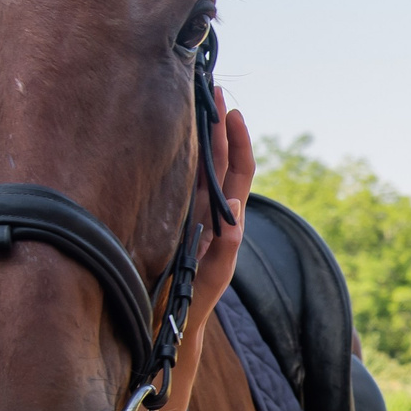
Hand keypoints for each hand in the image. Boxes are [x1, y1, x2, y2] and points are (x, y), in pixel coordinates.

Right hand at [190, 90, 253, 326]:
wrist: (172, 322)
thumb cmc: (194, 300)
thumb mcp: (213, 275)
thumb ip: (226, 245)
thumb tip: (235, 206)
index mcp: (224, 219)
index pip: (237, 172)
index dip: (238, 142)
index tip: (232, 112)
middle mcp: (211, 210)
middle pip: (220, 159)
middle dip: (220, 124)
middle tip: (213, 87)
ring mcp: (194, 212)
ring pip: (203, 166)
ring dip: (204, 135)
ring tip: (199, 101)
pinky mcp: (177, 218)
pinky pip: (185, 180)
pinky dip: (185, 155)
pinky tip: (175, 135)